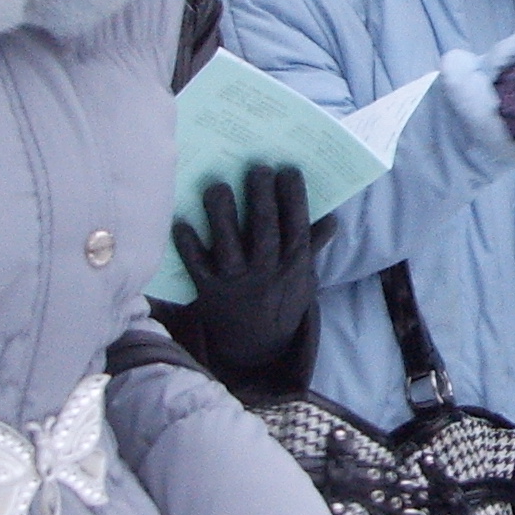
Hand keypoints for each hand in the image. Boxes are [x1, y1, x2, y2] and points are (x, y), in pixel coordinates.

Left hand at [153, 165, 331, 382]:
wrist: (256, 347)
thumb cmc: (281, 301)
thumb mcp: (303, 278)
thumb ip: (312, 247)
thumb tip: (332, 220)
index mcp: (293, 266)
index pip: (297, 226)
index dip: (294, 197)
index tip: (288, 169)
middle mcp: (267, 272)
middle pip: (264, 230)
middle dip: (261, 197)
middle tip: (257, 168)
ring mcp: (237, 281)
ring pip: (229, 245)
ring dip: (223, 215)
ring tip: (218, 186)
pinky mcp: (209, 290)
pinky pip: (197, 265)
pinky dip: (188, 245)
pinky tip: (182, 222)